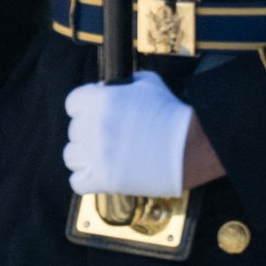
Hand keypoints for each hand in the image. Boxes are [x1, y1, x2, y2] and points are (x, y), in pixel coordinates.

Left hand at [64, 71, 199, 198]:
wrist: (194, 146)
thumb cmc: (173, 114)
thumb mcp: (149, 84)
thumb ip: (123, 84)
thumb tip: (107, 87)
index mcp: (101, 100)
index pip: (73, 103)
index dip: (85, 107)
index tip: (97, 113)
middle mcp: (94, 126)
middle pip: (74, 130)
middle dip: (90, 132)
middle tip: (113, 137)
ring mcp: (97, 155)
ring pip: (72, 156)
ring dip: (86, 156)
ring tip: (107, 156)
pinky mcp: (104, 180)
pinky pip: (77, 182)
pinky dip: (86, 180)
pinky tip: (102, 173)